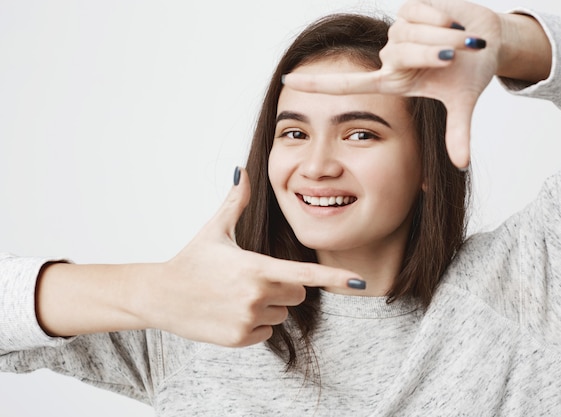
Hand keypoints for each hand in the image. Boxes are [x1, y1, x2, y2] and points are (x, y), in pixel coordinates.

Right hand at [143, 168, 363, 346]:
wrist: (161, 295)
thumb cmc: (192, 259)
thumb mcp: (215, 229)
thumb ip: (237, 201)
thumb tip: (243, 170)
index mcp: (256, 266)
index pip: (305, 273)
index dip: (335, 277)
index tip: (360, 282)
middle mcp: (256, 295)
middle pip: (298, 294)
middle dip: (284, 287)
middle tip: (254, 279)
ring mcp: (248, 319)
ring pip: (282, 314)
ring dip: (269, 306)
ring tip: (237, 295)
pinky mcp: (239, 338)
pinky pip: (266, 332)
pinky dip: (255, 324)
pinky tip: (231, 312)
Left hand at [283, 0, 501, 168]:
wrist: (488, 39)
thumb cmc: (469, 72)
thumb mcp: (460, 103)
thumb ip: (457, 132)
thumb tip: (462, 165)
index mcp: (393, 81)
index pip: (347, 84)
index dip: (317, 83)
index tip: (286, 82)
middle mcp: (390, 57)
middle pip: (404, 53)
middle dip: (436, 53)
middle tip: (455, 58)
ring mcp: (397, 32)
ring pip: (413, 33)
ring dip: (445, 37)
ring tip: (458, 42)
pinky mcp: (408, 8)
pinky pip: (421, 12)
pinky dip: (442, 17)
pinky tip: (450, 21)